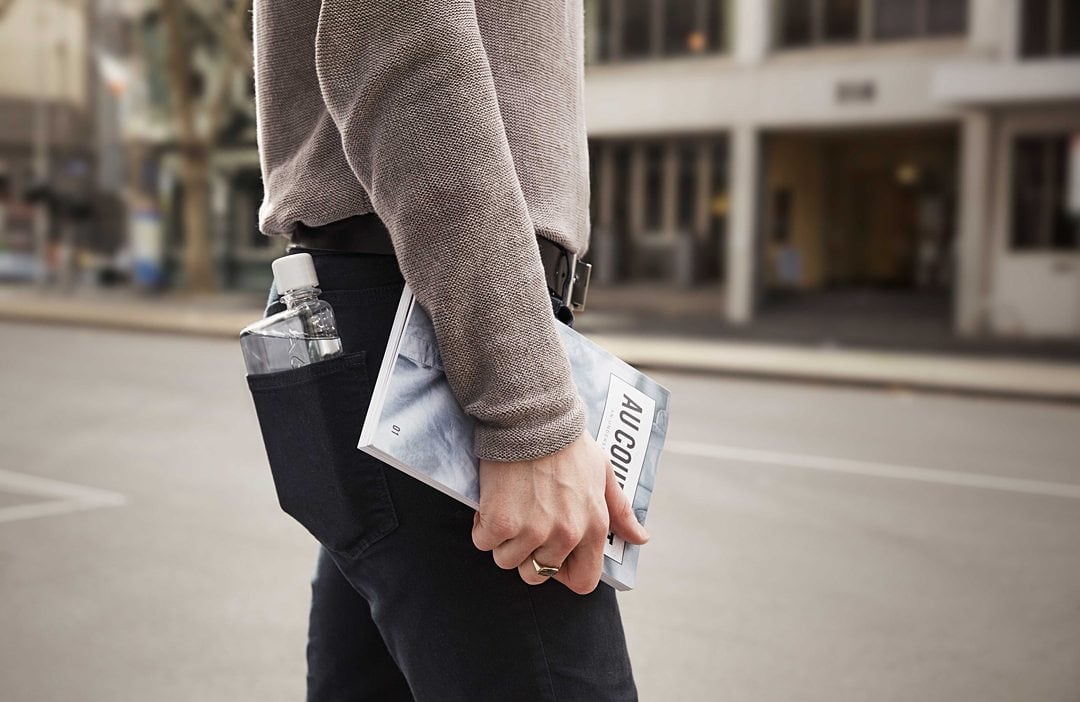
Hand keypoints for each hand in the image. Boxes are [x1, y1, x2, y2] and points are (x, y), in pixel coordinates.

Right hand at [471, 431, 649, 594]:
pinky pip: (483, 542)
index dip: (563, 573)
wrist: (533, 418)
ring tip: (508, 509)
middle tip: (523, 525)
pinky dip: (482, 526)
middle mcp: (566, 535)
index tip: (550, 555)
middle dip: (526, 554)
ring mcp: (532, 530)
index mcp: (594, 527)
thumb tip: (640, 538)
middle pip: (536, 574)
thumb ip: (621, 511)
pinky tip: (492, 503)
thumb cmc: (569, 444)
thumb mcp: (604, 473)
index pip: (583, 581)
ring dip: (502, 540)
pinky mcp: (502, 521)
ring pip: (506, 560)